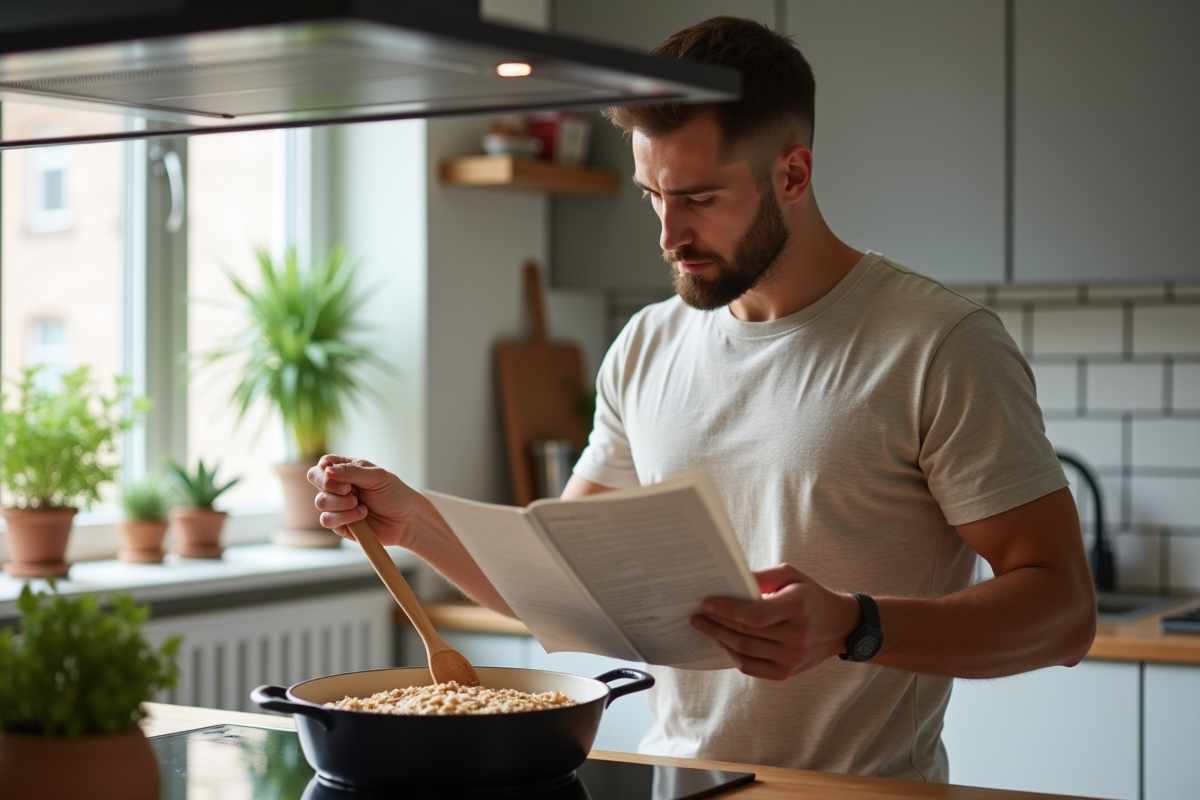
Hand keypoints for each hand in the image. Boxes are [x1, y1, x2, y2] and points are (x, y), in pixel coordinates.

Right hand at [308, 455, 423, 547]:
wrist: (407, 520)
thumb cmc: (394, 494)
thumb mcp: (377, 477)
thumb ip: (351, 472)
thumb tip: (326, 470)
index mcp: (347, 470)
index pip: (323, 464)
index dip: (324, 469)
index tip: (338, 475)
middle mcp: (339, 486)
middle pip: (314, 480)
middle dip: (331, 486)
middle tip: (351, 490)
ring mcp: (338, 506)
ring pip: (320, 502)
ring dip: (340, 504)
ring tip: (360, 505)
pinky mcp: (340, 524)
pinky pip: (327, 520)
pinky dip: (344, 517)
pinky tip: (361, 515)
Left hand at [690, 564, 860, 680]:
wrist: (839, 626)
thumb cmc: (810, 596)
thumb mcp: (791, 575)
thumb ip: (763, 577)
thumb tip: (732, 579)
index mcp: (797, 607)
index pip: (754, 615)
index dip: (727, 610)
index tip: (706, 603)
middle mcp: (796, 636)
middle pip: (745, 634)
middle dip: (716, 624)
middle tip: (697, 615)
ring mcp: (792, 658)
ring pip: (744, 652)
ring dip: (719, 639)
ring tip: (704, 627)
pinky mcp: (786, 673)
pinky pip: (751, 668)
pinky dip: (732, 655)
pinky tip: (722, 642)